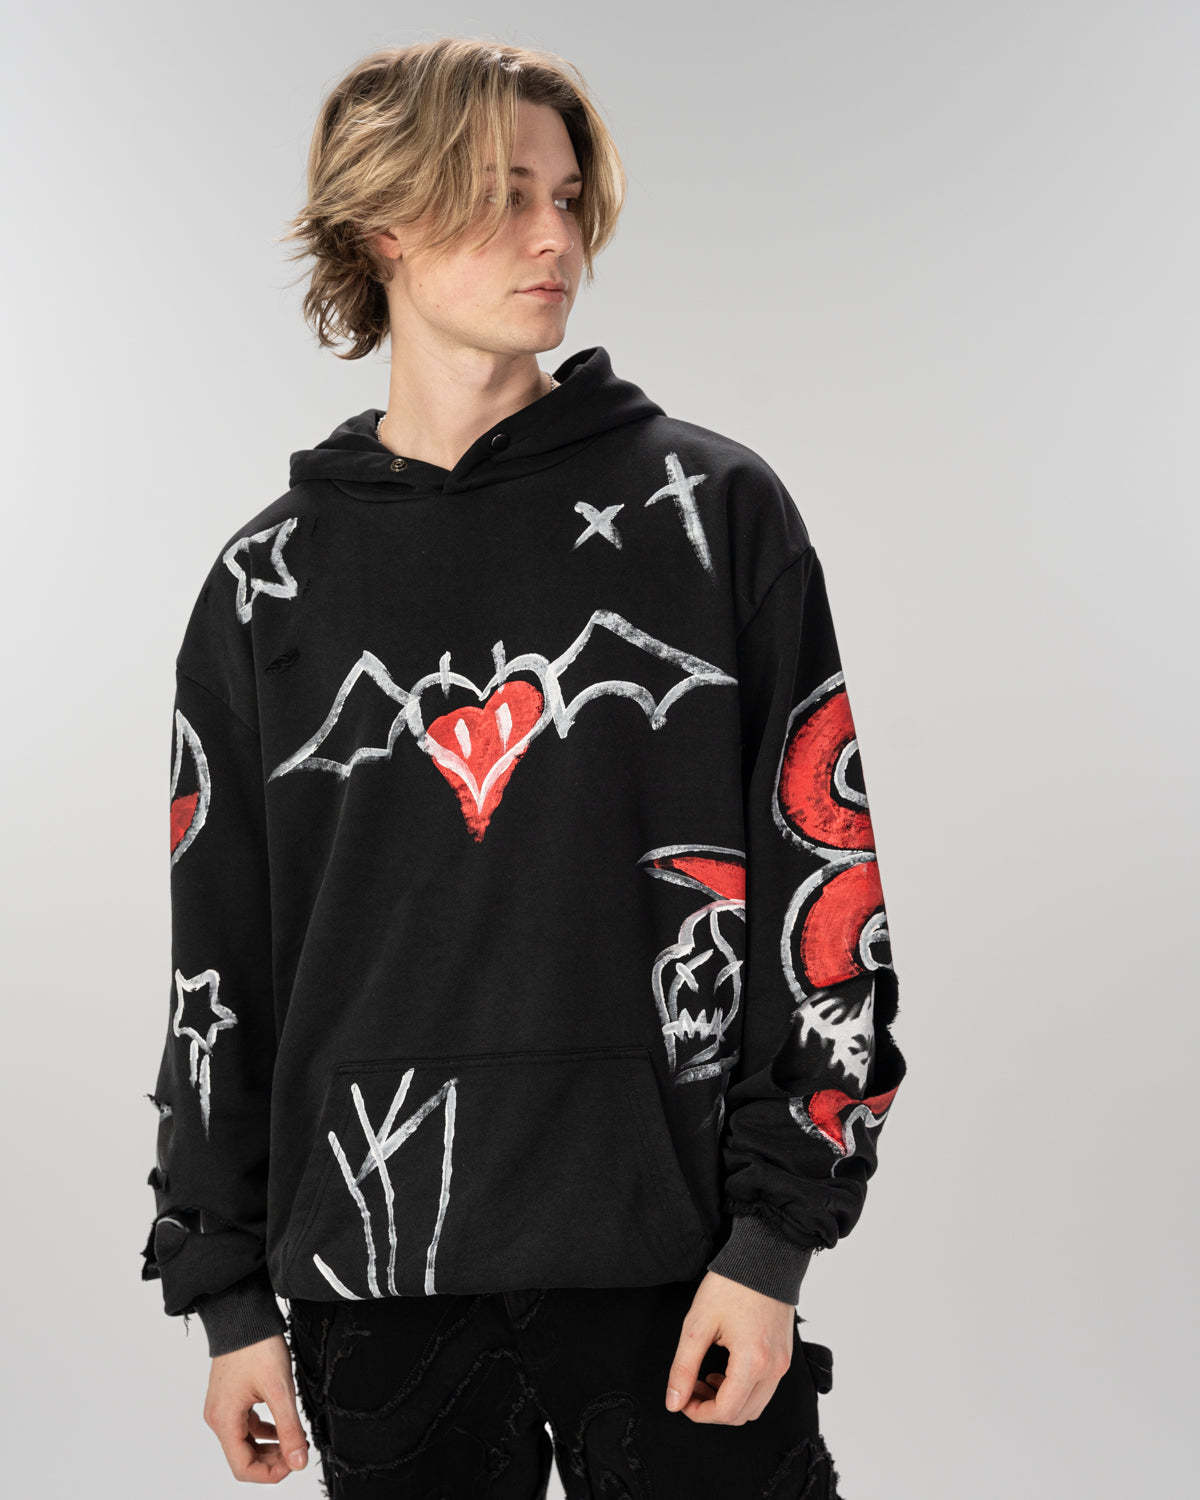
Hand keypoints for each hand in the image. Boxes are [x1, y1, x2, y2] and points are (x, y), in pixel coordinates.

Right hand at [203, 1332, 309, 1481]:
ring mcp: (223, 1406)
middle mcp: (218, 1418)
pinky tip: (282, 1423)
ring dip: (269, 1446)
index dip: (270, 1473)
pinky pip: (245, 1424)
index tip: (294, 1462)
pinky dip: (263, 1430)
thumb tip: (299, 1462)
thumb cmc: (257, 1346)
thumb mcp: (280, 1389)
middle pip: (243, 1457)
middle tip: (298, 1451)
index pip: (243, 1468)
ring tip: (294, 1438)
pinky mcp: (230, 1396)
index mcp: (224, 1421)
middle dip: (271, 1460)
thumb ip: (289, 1428)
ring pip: (245, 1441)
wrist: (244, 1314)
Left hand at [664, 1270, 793, 1424]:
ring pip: (755, 1406)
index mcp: (753, 1361)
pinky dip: (744, 1390)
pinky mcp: (784, 1355)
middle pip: (742, 1415)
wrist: (763, 1257)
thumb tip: (674, 1402)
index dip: (699, 1413)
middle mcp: (773, 1368)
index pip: (726, 1411)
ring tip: (707, 1378)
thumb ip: (684, 1367)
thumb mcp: (697, 1324)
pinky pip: (765, 1389)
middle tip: (692, 1387)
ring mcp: (783, 1363)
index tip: (682, 1400)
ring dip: (729, 1402)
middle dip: (712, 1409)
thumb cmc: (731, 1284)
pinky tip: (726, 1369)